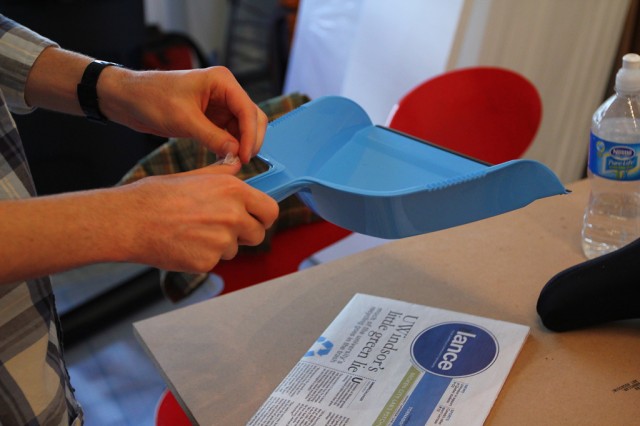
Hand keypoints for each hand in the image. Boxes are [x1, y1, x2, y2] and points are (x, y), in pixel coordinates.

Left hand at [100, 66, 267, 163]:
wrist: (127, 99)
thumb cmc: (151, 98)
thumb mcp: (183, 120)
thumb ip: (213, 137)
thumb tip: (236, 154)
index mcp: (222, 81)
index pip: (248, 110)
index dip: (250, 135)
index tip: (244, 156)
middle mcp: (225, 91)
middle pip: (252, 118)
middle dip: (250, 140)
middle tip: (242, 162)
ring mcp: (219, 105)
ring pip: (243, 128)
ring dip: (241, 145)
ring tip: (232, 163)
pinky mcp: (211, 118)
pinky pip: (229, 134)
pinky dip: (229, 146)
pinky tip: (224, 159)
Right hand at [118, 160, 278, 271]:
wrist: (130, 220)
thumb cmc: (157, 196)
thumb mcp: (194, 175)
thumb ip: (223, 174)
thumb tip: (236, 164)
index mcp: (233, 191)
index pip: (270, 210)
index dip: (263, 217)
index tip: (256, 219)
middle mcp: (233, 215)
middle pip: (258, 234)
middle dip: (244, 234)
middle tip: (221, 229)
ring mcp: (222, 241)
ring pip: (234, 249)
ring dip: (220, 246)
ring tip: (192, 232)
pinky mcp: (208, 261)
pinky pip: (215, 262)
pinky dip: (202, 257)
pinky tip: (183, 244)